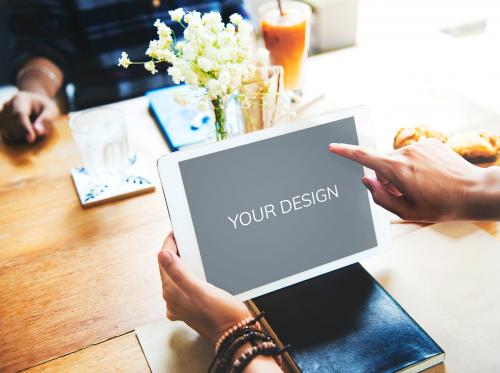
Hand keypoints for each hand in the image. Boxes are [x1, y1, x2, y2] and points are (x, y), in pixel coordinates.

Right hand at [0, 91, 58, 142]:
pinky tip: (25, 132)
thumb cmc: (45, 107)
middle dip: (27, 133)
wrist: (34, 103)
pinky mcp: (1, 123)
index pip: (19, 114)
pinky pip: (8, 136)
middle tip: (40, 130)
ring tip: (32, 127)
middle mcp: (7, 105)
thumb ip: (47, 119)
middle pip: (14, 125)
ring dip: (23, 136)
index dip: (25, 128)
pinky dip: (18, 138)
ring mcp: (2, 114)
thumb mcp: (51, 110)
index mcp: (20, 99)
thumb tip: (38, 131)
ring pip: (9, 132)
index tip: (31, 139)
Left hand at [158, 233, 250, 345]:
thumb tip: (162, 254)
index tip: (175, 232)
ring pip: (176, 277)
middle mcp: (173, 299)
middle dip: (175, 252)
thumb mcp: (201, 290)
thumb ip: (179, 272)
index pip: (163, 261)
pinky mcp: (190, 308)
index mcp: (172, 292)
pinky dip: (188, 276)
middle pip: (168, 269)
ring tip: (190, 250)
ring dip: (181, 263)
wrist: (235, 335)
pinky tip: (197, 273)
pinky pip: (184, 286)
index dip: (169, 244)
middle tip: (184, 238)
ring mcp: (180, 305)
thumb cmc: (221, 315)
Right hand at [328, 139, 487, 221]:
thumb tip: (367, 182)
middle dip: (387, 177)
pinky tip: (430, 176)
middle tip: (405, 193)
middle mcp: (406, 153)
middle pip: (382, 163)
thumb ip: (381, 197)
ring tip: (422, 185)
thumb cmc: (443, 205)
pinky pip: (412, 154)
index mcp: (397, 170)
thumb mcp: (407, 211)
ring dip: (402, 171)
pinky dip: (415, 164)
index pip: (364, 156)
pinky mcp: (430, 143)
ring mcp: (419, 146)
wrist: (475, 192)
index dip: (345, 152)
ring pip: (398, 159)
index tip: (333, 147)